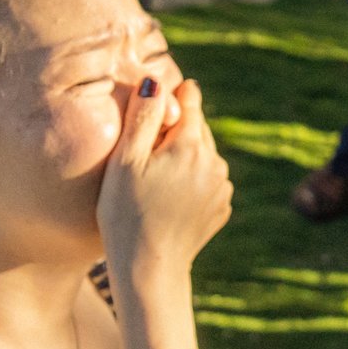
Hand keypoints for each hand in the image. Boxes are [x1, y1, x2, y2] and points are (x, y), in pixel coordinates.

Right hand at [98, 78, 232, 275]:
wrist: (149, 267)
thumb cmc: (126, 213)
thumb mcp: (124, 162)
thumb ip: (142, 118)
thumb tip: (157, 81)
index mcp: (191, 146)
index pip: (190, 102)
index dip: (171, 98)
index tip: (158, 101)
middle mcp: (216, 163)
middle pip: (198, 129)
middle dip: (176, 129)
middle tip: (147, 146)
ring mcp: (223, 186)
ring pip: (203, 155)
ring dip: (184, 155)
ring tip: (154, 175)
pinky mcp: (222, 207)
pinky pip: (207, 180)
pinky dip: (191, 180)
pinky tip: (168, 196)